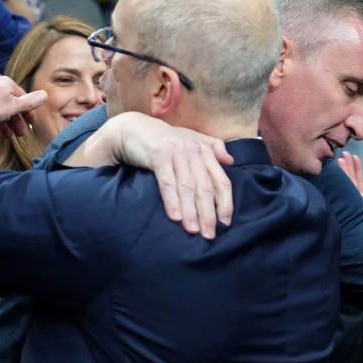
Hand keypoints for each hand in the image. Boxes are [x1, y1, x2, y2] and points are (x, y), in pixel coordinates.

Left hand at [0, 76, 47, 140]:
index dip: (28, 112)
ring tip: (5, 137)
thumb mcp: (15, 106)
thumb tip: (45, 95)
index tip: (30, 124)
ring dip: (2, 125)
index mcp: (7, 84)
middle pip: (8, 105)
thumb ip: (30, 102)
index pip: (22, 98)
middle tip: (19, 135)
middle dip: (15, 121)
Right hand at [67, 112, 234, 237]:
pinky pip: (168, 182)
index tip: (225, 223)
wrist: (132, 128)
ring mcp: (177, 152)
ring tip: (193, 230)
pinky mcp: (159, 155)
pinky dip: (172, 201)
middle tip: (209, 234)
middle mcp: (193, 150)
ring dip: (191, 211)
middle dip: (208, 213)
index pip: (221, 180)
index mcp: (204, 150)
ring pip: (188, 187)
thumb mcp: (190, 140)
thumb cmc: (163, 139)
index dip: (225, 203)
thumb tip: (230, 160)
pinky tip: (175, 217)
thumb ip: (211, 148)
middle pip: (205, 187)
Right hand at [337, 152, 362, 226]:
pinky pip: (346, 196)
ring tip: (340, 160)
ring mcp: (349, 206)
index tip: (352, 157)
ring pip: (346, 186)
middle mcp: (352, 202)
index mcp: (359, 202)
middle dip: (347, 167)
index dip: (355, 169)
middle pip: (349, 181)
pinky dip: (345, 186)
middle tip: (343, 154)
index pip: (357, 182)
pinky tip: (341, 176)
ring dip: (344, 173)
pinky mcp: (347, 211)